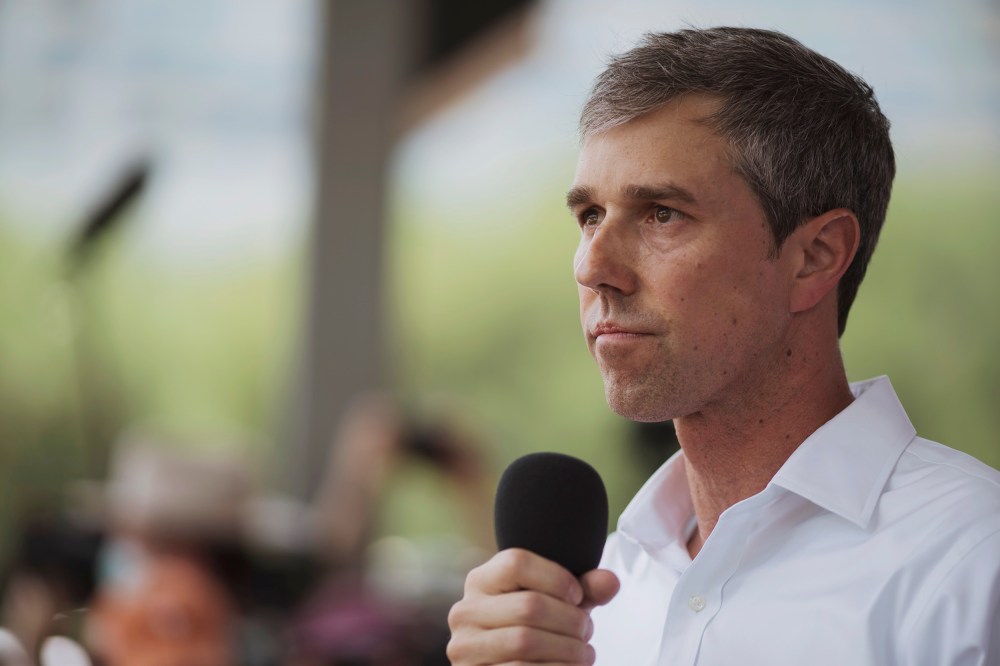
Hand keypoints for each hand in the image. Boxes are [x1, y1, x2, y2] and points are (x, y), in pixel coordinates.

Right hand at [446, 548, 619, 664]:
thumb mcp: (557, 605)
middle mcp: (465, 611)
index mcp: (481, 581)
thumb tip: (610, 582)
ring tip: (584, 653)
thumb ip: (583, 590)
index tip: (576, 596)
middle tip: (587, 631)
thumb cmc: (536, 631)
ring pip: (526, 641)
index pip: (516, 562)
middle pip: (529, 605)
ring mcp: (465, 647)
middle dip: (570, 620)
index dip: (556, 577)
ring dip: (567, 650)